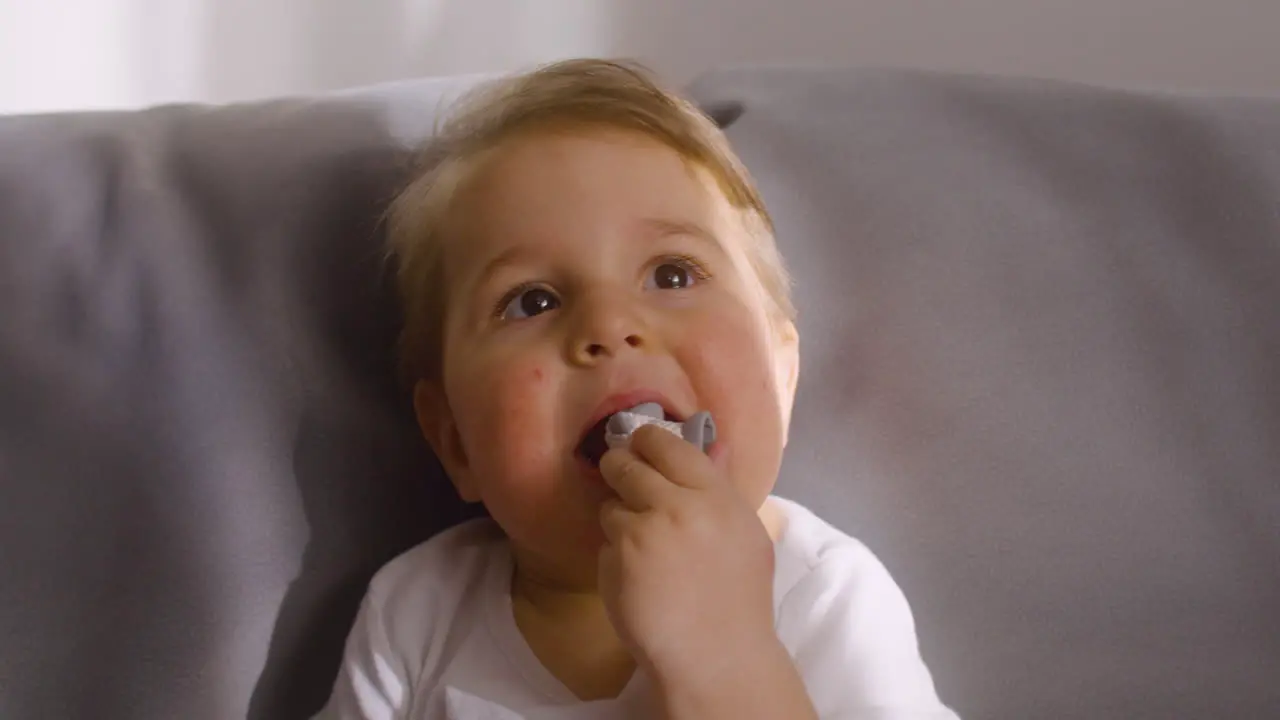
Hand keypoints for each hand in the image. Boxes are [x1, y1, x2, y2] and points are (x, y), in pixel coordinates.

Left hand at [596, 425, 777, 685]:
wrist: (717, 656)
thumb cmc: (739, 596)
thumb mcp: (744, 532)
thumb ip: (721, 485)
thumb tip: (709, 442)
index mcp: (714, 495)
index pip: (666, 444)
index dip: (646, 442)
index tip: (641, 448)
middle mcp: (676, 506)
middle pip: (625, 464)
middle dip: (620, 470)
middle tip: (624, 481)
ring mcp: (641, 534)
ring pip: (610, 506)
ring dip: (619, 520)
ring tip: (646, 551)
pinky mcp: (614, 563)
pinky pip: (605, 545)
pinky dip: (615, 558)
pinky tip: (640, 580)